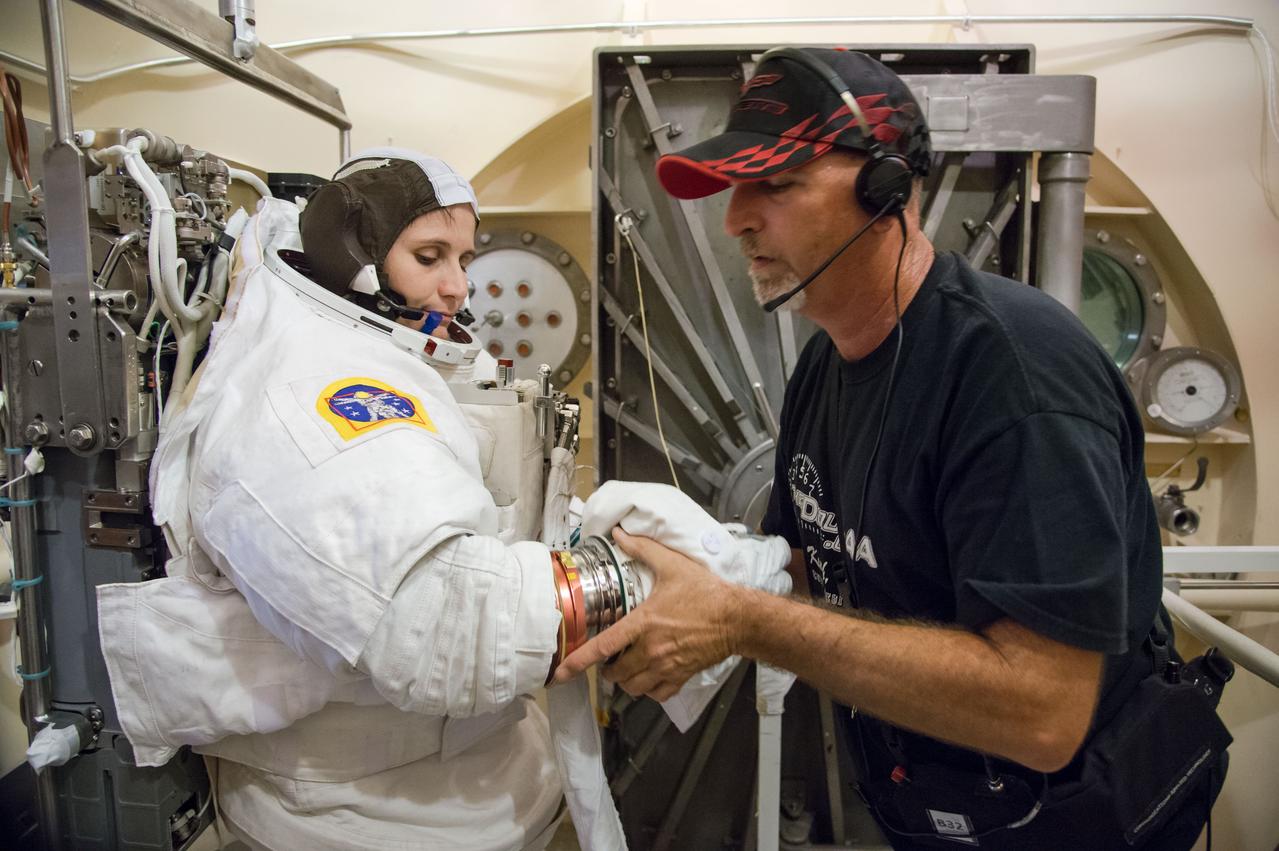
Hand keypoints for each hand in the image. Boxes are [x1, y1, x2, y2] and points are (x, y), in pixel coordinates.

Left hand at [552, 527, 742, 701]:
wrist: (737, 617)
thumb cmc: (705, 592)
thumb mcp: (672, 565)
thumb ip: (642, 549)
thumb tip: (619, 533)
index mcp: (644, 622)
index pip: (603, 647)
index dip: (578, 662)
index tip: (560, 674)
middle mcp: (652, 649)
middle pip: (615, 673)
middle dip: (607, 669)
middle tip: (609, 658)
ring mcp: (667, 666)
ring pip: (633, 687)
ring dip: (625, 680)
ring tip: (626, 668)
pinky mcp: (682, 676)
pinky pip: (657, 695)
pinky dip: (649, 690)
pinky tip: (650, 676)